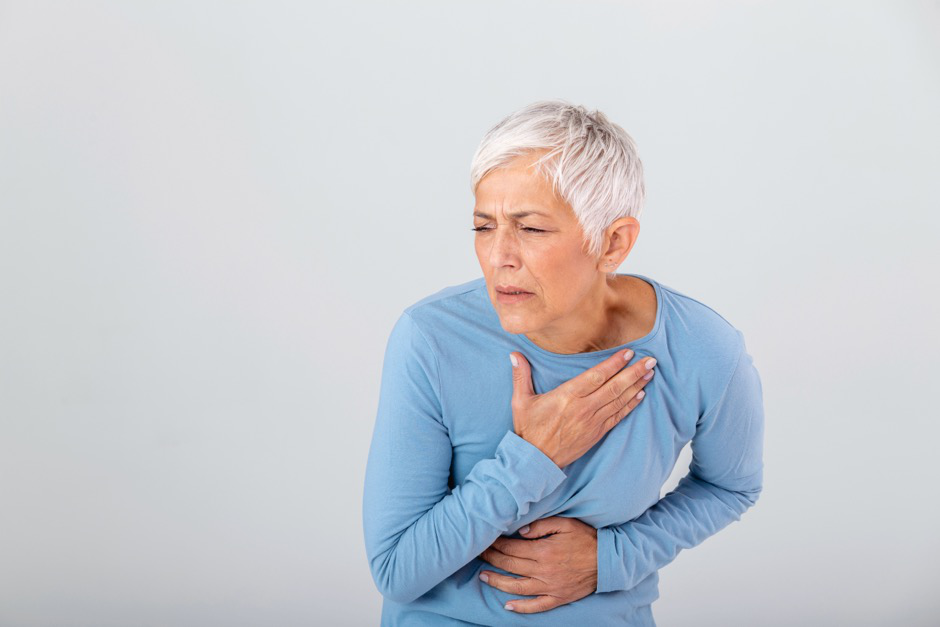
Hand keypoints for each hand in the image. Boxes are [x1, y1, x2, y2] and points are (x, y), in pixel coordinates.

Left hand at [478, 516, 597, 613]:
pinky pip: (536, 606)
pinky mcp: (557, 598)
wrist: (607, 560)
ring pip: (517, 587)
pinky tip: (507, 606)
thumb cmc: (586, 538)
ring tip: (484, 577)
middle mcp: (544, 571)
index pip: (512, 548)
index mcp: (544, 551)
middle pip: (511, 565)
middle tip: (479, 554)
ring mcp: (550, 587)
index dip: (496, 544)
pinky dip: (521, 607)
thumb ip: (540, 526)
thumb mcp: (565, 524)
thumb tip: (519, 532)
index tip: (486, 540)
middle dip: (492, 559)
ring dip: (498, 582)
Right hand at [510, 348, 655, 468]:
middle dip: (634, 372)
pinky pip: (617, 416)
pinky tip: (640, 395)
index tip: (628, 353)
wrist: (536, 460)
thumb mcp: (520, 401)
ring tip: (650, 373)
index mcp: (567, 396)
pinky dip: (630, 405)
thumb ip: (520, 375)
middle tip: (650, 360)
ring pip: (619, 400)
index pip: (596, 376)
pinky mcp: (597, 433)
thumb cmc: (529, 430)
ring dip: (636, 385)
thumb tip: (514, 355)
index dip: (614, 363)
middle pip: (614, 386)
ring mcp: (592, 422)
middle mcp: (583, 408)